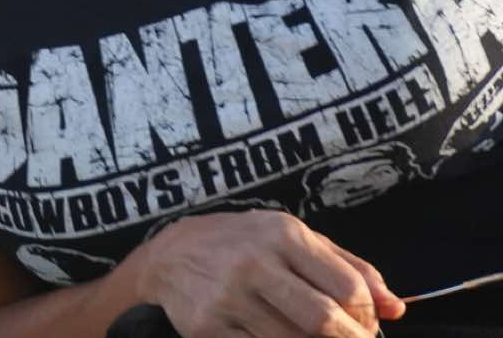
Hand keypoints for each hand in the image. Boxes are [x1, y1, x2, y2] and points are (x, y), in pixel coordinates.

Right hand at [139, 210, 403, 336]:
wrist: (167, 256)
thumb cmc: (242, 244)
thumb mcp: (293, 239)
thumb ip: (348, 267)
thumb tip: (396, 307)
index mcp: (282, 235)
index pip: (348, 287)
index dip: (367, 316)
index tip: (364, 324)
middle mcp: (254, 263)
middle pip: (324, 321)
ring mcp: (229, 298)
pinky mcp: (208, 328)